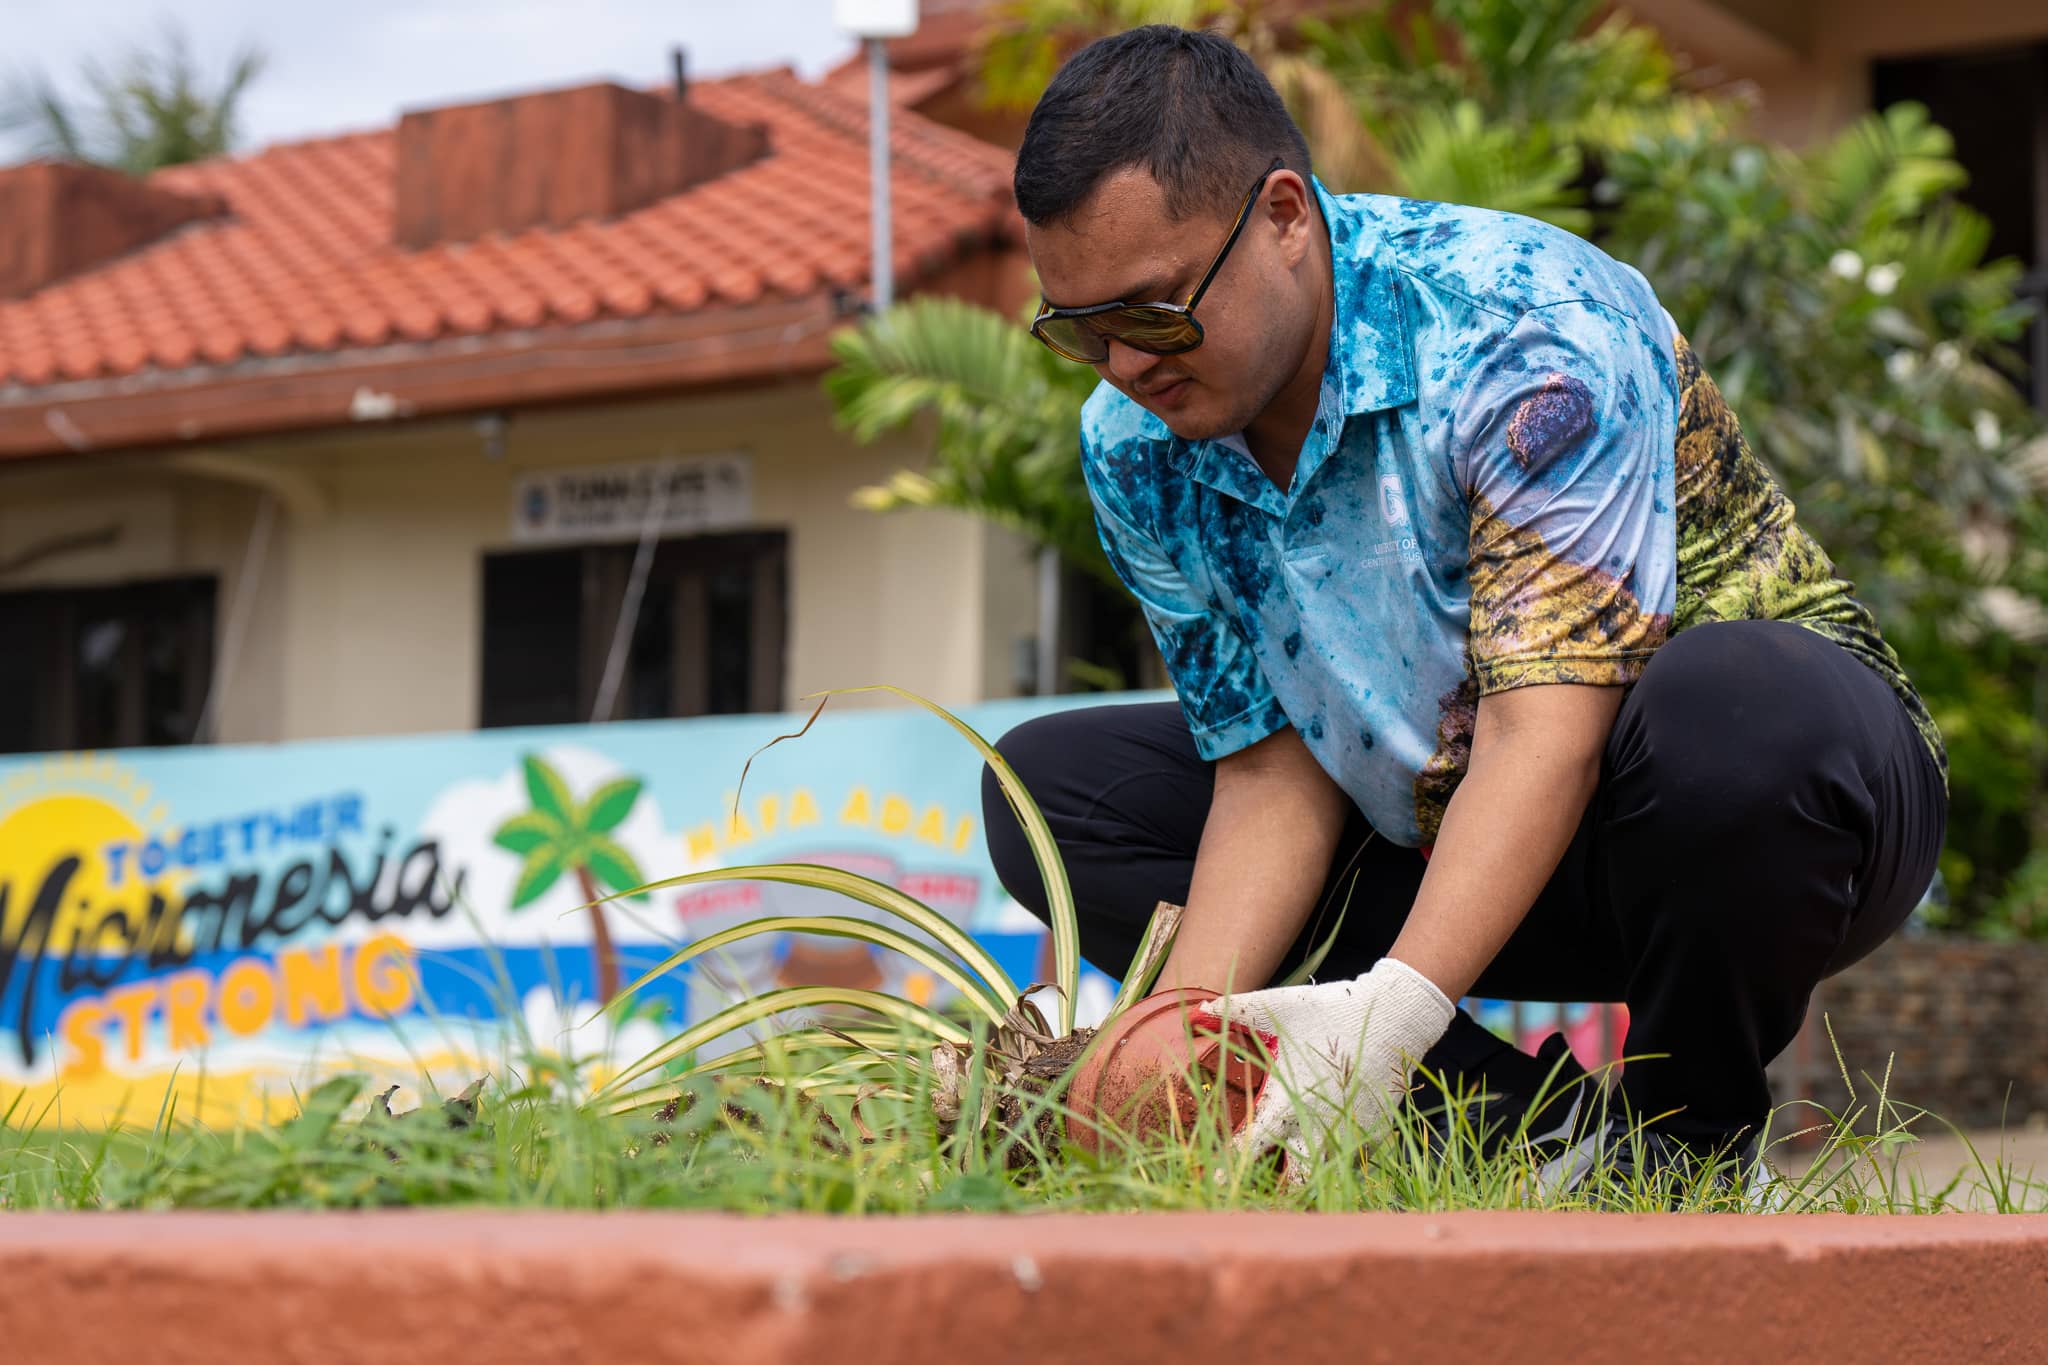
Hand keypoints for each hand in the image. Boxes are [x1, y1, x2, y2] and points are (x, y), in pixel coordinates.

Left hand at [1197, 958, 1453, 1180]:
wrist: (1394, 1016)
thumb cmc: (1332, 1011)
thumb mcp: (1281, 1007)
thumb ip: (1236, 1011)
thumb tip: (1195, 1011)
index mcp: (1290, 1102)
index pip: (1254, 1146)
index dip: (1231, 1165)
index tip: (1214, 1180)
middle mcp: (1320, 1126)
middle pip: (1294, 1182)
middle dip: (1277, 1189)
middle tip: (1261, 1188)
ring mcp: (1351, 1134)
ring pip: (1325, 1175)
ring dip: (1307, 1177)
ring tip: (1292, 1174)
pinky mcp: (1375, 1134)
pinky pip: (1352, 1159)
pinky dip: (1338, 1159)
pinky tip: (1329, 1145)